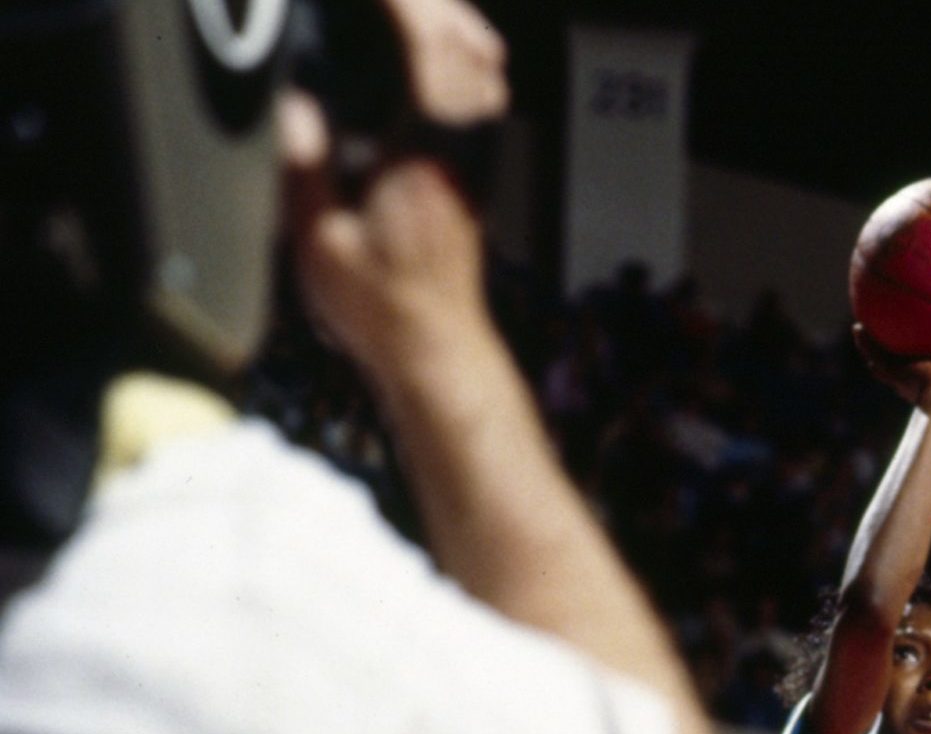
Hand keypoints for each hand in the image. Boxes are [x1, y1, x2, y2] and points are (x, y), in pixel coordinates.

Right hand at [277, 0, 507, 376]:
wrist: (432, 349)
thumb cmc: (381, 307)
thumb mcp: (320, 238)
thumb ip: (304, 163)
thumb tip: (292, 102)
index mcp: (426, 154)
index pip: (431, 52)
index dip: (405, 4)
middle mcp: (463, 150)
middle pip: (470, 48)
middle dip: (431, 5)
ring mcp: (475, 160)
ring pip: (485, 70)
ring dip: (452, 26)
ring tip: (407, 5)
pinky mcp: (473, 173)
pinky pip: (482, 96)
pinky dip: (461, 58)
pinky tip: (431, 50)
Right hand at [851, 326, 930, 417]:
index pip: (924, 365)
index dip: (921, 356)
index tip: (921, 342)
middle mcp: (914, 377)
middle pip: (900, 359)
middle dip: (894, 346)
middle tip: (890, 329)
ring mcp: (901, 375)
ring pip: (882, 355)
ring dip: (873, 341)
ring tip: (863, 323)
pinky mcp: (892, 372)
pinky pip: (874, 354)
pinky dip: (865, 343)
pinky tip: (857, 327)